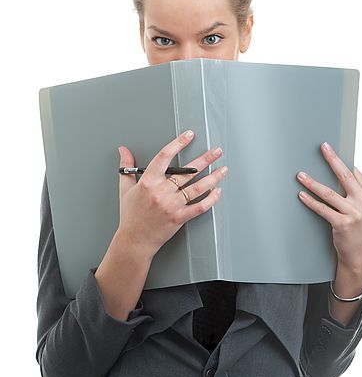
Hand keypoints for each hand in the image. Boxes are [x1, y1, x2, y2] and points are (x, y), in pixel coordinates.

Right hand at [117, 131, 227, 256]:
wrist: (134, 240)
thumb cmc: (130, 215)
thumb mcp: (125, 189)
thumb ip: (126, 168)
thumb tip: (123, 150)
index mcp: (148, 182)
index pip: (164, 156)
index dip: (178, 143)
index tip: (189, 135)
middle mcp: (161, 192)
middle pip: (187, 171)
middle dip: (205, 159)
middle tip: (216, 151)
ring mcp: (172, 205)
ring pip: (197, 188)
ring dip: (213, 177)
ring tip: (223, 169)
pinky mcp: (180, 218)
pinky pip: (199, 207)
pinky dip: (211, 199)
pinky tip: (217, 191)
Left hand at [296, 141, 361, 278]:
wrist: (360, 255)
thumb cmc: (359, 229)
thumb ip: (356, 192)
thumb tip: (339, 171)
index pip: (354, 172)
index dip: (341, 159)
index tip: (329, 148)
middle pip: (345, 176)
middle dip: (332, 160)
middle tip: (322, 148)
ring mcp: (355, 214)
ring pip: (329, 193)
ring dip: (312, 183)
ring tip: (301, 175)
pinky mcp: (343, 224)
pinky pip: (323, 209)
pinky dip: (310, 201)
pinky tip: (302, 195)